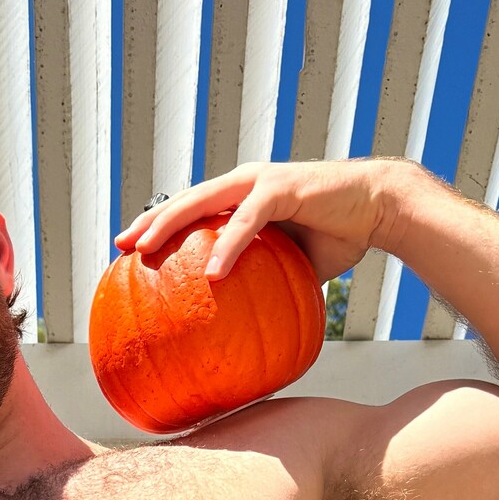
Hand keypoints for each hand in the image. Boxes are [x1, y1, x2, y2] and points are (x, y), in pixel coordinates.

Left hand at [114, 156, 403, 285]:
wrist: (378, 209)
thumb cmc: (336, 236)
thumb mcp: (290, 262)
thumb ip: (265, 277)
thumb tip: (247, 318)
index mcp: (243, 196)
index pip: (192, 208)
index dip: (161, 226)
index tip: (132, 250)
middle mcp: (246, 182)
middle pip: (186, 199)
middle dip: (151, 221)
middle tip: (120, 245)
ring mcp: (262, 182)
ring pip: (205, 201)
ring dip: (172, 224)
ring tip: (146, 250)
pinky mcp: (283, 189)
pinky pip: (247, 221)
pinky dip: (227, 246)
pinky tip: (210, 273)